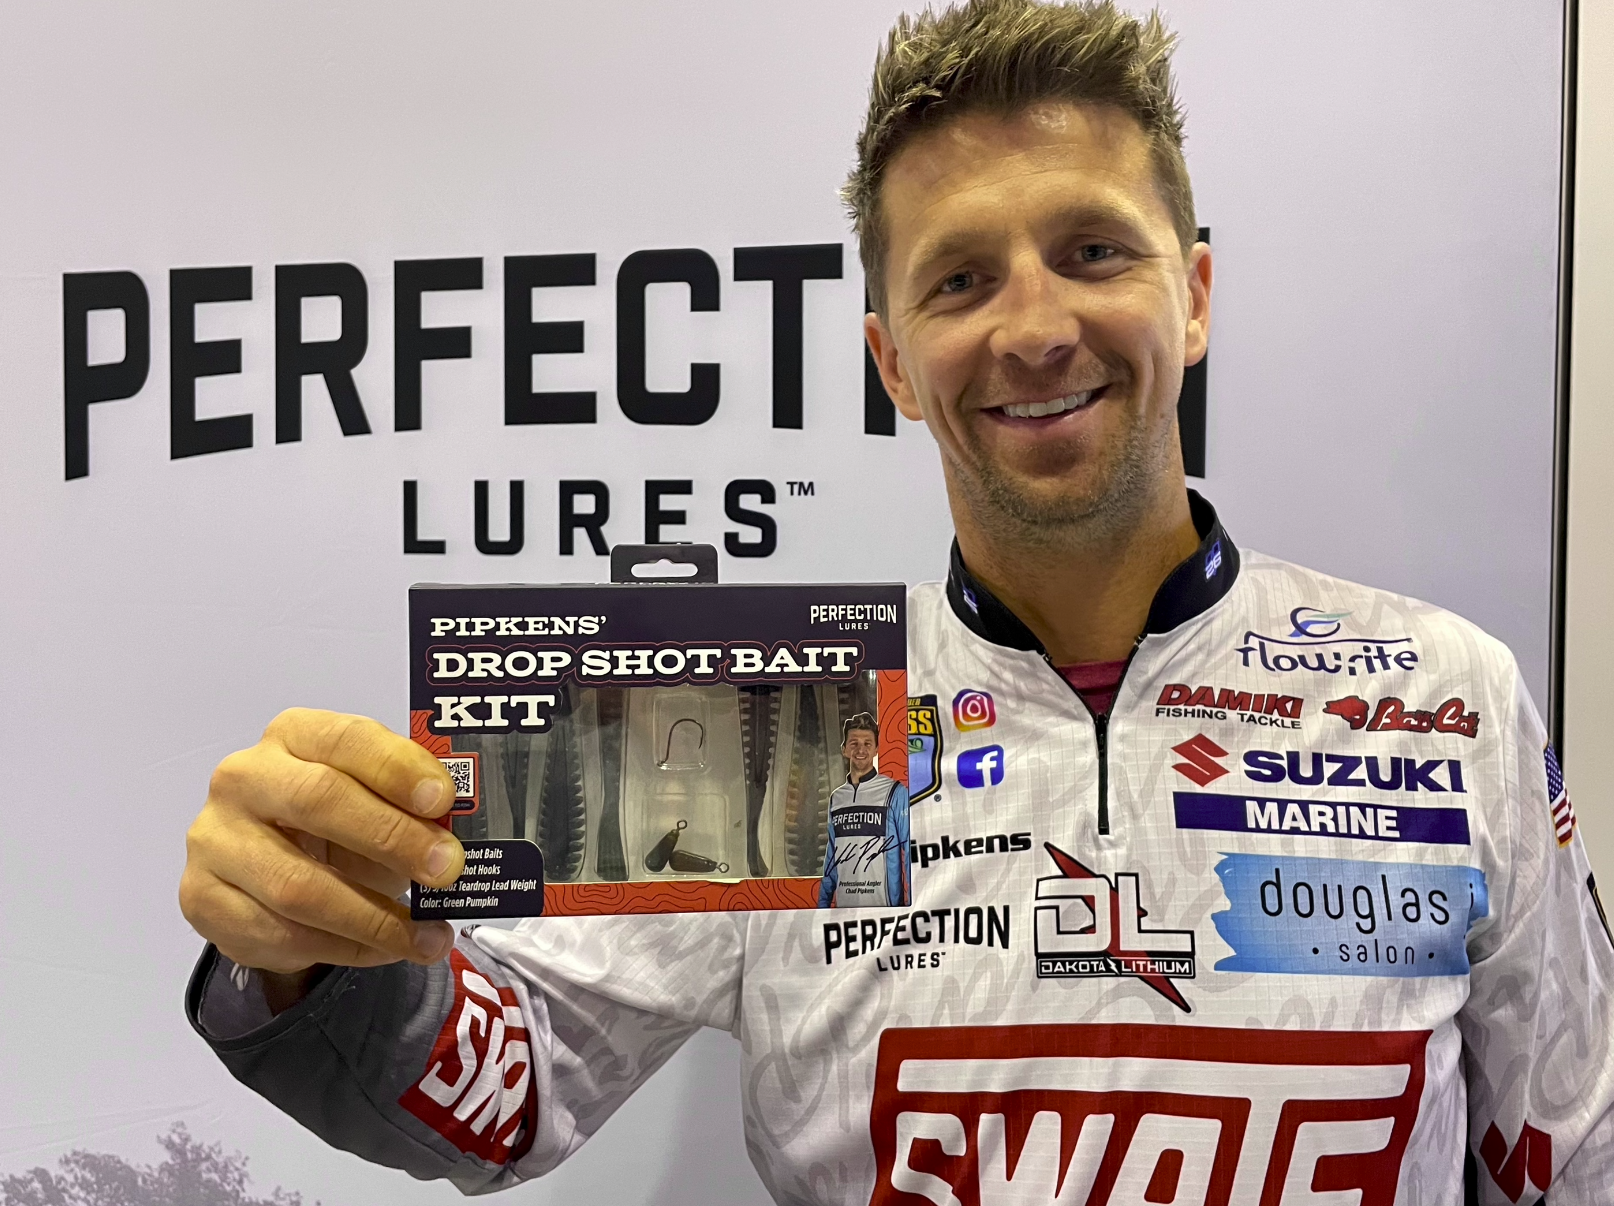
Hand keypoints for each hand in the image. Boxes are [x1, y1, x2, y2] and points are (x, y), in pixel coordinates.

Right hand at [180, 708, 464, 984]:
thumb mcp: (374, 799)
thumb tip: (457, 828)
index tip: (443, 800)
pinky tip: (386, 949)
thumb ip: (410, 803)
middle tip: (446, 868)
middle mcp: (244, 778)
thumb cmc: (334, 824)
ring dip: (375, 918)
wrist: (266, 875)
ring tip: (428, 936)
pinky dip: (345, 948)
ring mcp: (215, 840)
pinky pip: (281, 935)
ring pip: (299, 886)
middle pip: (319, 801)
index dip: (397, 769)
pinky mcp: (203, 899)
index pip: (346, 739)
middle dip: (392, 838)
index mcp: (293, 736)